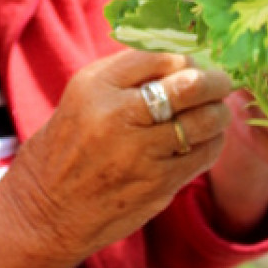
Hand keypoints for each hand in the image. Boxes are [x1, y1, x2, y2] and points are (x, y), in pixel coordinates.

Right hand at [0, 49, 231, 267]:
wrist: (44, 211)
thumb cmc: (67, 146)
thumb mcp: (84, 96)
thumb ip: (127, 74)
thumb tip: (181, 58)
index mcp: (95, 85)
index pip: (160, 55)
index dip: (186, 58)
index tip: (193, 63)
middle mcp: (117, 114)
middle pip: (189, 84)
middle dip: (215, 80)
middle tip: (222, 81)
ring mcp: (139, 152)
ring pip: (205, 121)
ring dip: (219, 112)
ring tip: (217, 111)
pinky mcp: (157, 185)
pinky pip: (203, 155)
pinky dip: (213, 142)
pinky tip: (206, 139)